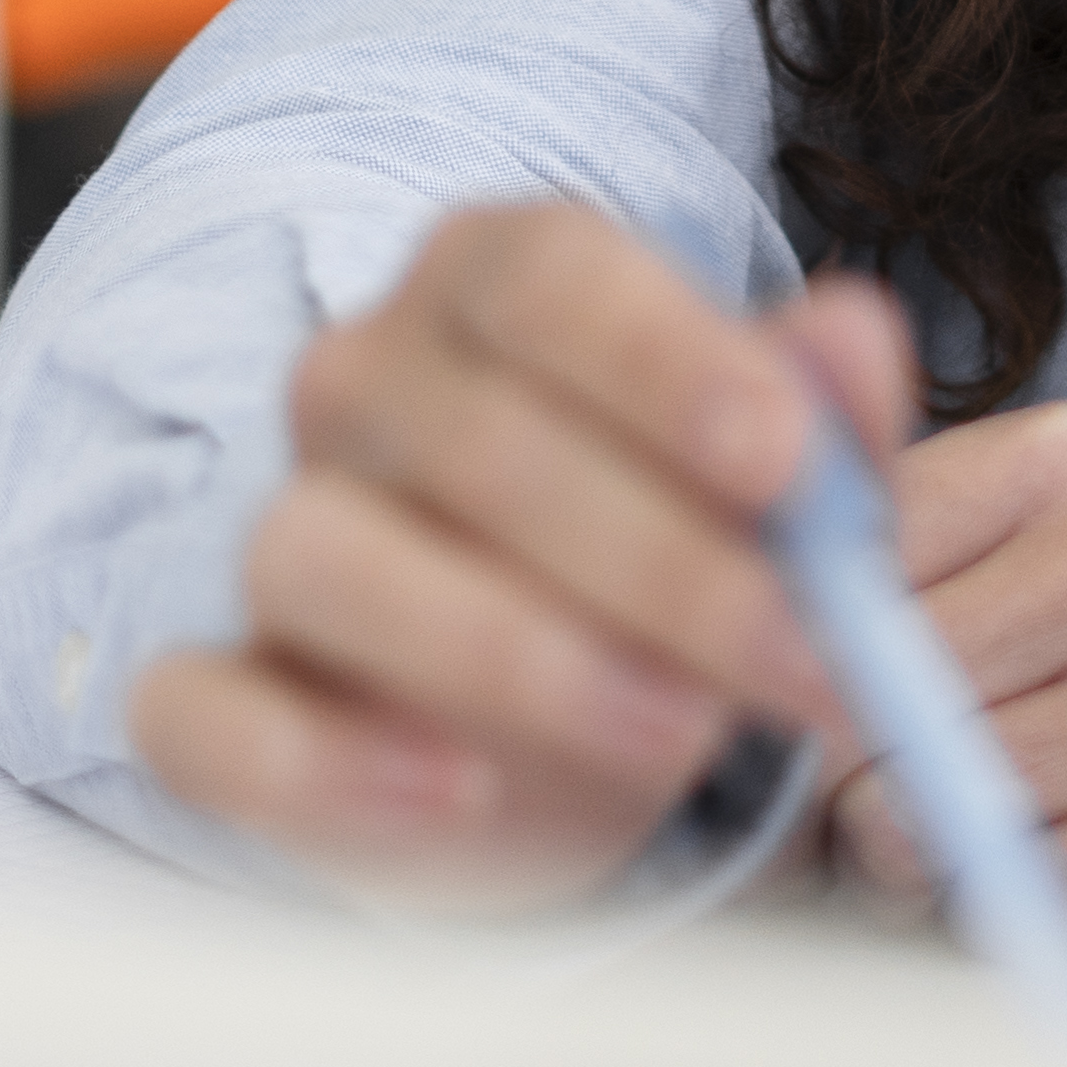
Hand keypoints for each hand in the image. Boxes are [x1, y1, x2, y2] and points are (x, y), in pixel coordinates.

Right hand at [129, 203, 927, 910]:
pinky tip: (465, 792)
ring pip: (329, 555)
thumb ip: (822, 413)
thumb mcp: (778, 496)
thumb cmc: (677, 564)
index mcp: (492, 286)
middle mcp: (363, 383)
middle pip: (474, 433)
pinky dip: (325, 760)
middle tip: (809, 659)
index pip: (549, 274)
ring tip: (681, 734)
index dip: (666, 359)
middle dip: (663, 558)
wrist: (572, 739)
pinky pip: (211, 715)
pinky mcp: (220, 700)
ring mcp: (277, 537)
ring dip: (517, 652)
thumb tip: (855, 343)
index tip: (785, 462)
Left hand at [822, 402, 1066, 958]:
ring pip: (919, 821)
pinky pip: (1024, 903)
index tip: (790, 707)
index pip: (828, 561)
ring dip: (920, 863)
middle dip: (840, 781)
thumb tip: (724, 623)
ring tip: (999, 832)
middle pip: (854, 707)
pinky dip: (1016, 915)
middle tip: (889, 797)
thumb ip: (917, 547)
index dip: (777, 663)